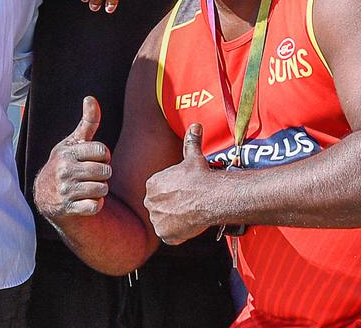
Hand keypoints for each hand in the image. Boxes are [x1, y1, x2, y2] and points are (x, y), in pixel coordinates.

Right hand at [34, 97, 111, 220]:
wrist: (45, 195)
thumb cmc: (65, 164)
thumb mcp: (73, 142)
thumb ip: (87, 122)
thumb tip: (91, 98)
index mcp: (68, 152)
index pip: (102, 151)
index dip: (103, 156)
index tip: (95, 159)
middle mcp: (65, 170)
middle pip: (105, 171)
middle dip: (103, 174)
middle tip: (92, 175)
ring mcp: (66, 190)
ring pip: (102, 189)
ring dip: (100, 190)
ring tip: (88, 187)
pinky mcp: (69, 208)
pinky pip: (95, 206)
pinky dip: (95, 205)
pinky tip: (86, 200)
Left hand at [144, 123, 216, 244]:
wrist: (211, 197)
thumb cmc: (201, 177)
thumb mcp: (194, 157)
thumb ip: (191, 142)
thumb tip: (195, 126)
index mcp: (152, 184)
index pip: (159, 191)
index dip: (173, 192)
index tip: (184, 192)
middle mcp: (149, 202)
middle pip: (159, 206)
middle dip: (171, 207)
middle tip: (187, 204)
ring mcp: (156, 219)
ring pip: (164, 221)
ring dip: (174, 220)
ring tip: (189, 214)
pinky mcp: (165, 234)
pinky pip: (169, 235)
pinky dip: (178, 233)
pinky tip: (189, 224)